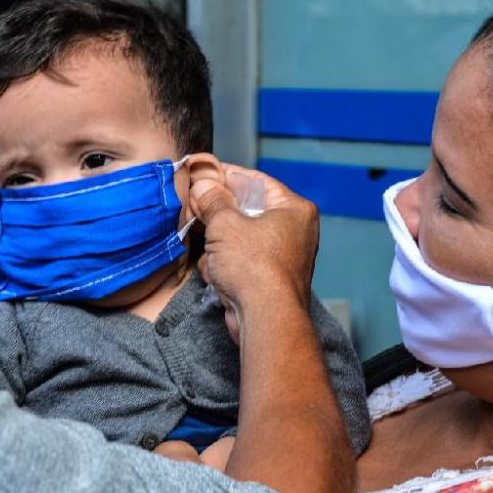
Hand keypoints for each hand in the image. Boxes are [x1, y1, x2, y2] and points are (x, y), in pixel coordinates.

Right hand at [190, 163, 318, 313]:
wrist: (266, 318)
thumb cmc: (255, 267)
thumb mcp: (225, 224)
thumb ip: (213, 200)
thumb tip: (204, 185)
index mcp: (294, 209)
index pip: (256, 181)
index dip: (226, 176)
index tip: (203, 174)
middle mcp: (294, 231)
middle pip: (247, 211)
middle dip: (219, 215)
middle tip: (197, 209)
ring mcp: (283, 257)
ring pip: (240, 238)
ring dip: (219, 246)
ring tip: (212, 254)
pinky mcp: (269, 280)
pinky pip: (241, 262)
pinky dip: (226, 266)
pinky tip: (217, 274)